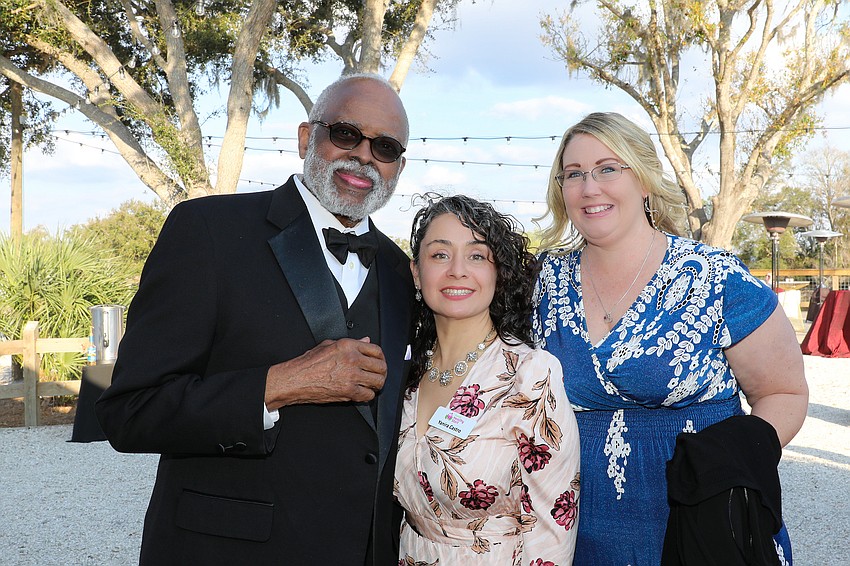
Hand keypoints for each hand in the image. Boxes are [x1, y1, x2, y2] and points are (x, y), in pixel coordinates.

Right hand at [264, 337, 386, 409]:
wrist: (296, 379)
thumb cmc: (307, 363)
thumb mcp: (328, 345)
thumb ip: (350, 343)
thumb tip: (365, 340)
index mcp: (348, 346)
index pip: (376, 350)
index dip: (380, 357)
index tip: (379, 361)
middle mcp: (352, 359)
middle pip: (380, 366)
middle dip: (381, 371)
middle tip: (378, 374)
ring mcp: (351, 376)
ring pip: (378, 381)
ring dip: (377, 384)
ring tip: (373, 384)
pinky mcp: (348, 391)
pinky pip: (368, 395)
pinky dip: (368, 395)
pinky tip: (363, 392)